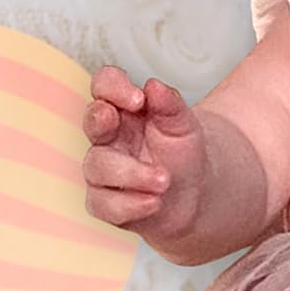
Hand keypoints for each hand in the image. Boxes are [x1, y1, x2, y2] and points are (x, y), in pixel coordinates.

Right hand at [82, 65, 206, 238]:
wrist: (197, 193)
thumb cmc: (183, 152)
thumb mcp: (184, 124)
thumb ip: (170, 104)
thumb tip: (154, 86)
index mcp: (123, 110)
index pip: (104, 85)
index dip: (113, 86)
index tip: (138, 99)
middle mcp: (108, 138)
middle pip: (91, 121)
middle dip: (99, 119)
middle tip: (115, 119)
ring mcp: (103, 171)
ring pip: (98, 166)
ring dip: (132, 173)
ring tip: (164, 180)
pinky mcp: (107, 204)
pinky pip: (103, 205)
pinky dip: (130, 204)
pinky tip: (155, 202)